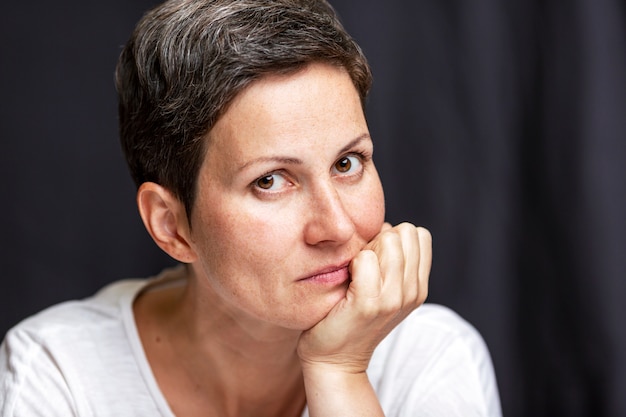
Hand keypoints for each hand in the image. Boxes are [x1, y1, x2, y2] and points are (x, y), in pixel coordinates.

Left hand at [297, 222, 431, 373]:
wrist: (334, 360)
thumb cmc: (350, 317)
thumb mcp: (382, 289)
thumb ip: (390, 260)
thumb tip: (385, 226)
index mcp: (418, 287)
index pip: (419, 235)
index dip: (395, 237)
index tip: (376, 258)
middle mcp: (412, 292)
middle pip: (405, 232)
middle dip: (381, 239)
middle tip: (363, 265)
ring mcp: (393, 298)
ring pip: (389, 240)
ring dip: (367, 248)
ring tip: (354, 272)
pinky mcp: (368, 303)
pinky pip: (365, 258)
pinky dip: (353, 261)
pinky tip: (346, 279)